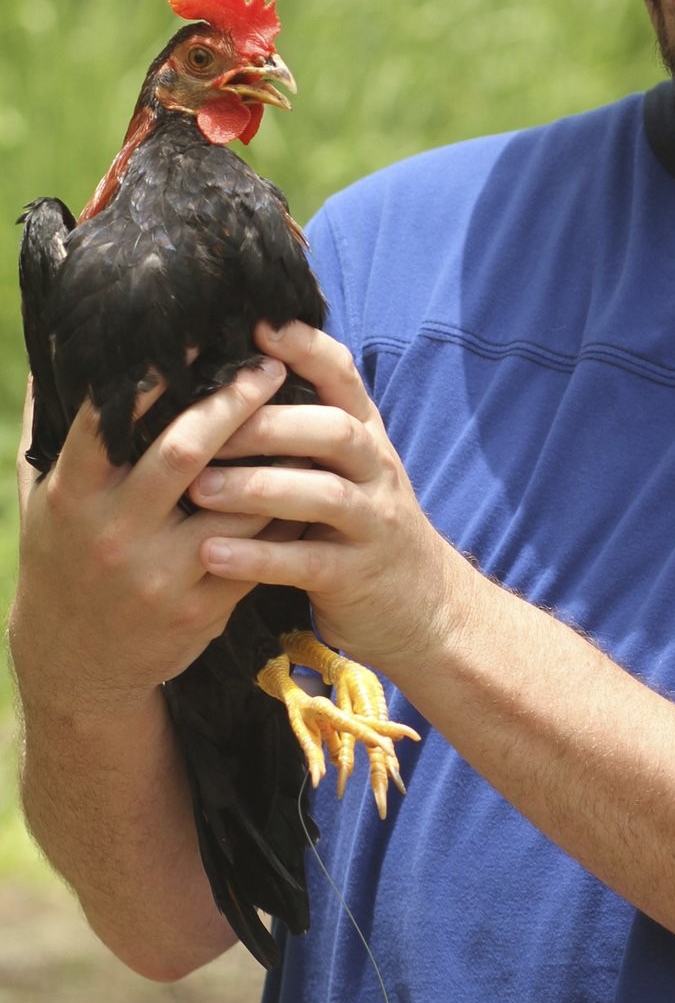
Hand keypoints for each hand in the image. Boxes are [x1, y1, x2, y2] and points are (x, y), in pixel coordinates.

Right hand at [10, 359, 290, 717]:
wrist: (75, 666)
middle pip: (183, 451)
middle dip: (232, 401)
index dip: (147, 376)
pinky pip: (258, 549)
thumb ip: (47, 432)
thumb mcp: (39, 501)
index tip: (192, 335)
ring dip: (273, 456)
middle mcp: (115, 533)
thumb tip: (54, 359)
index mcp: (74, 497)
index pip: (108, 423)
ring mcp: (160, 575)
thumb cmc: (62, 562)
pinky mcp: (201, 608)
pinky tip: (306, 480)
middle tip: (268, 368)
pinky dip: (284, 512)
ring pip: (235, 501)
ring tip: (304, 416)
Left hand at [188, 322, 469, 685]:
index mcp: (366, 439)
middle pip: (334, 430)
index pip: (343, 377)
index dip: (305, 348)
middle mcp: (376, 472)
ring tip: (200, 489)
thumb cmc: (361, 528)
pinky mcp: (358, 576)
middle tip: (206, 426)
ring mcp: (373, 524)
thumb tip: (232, 382)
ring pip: (324, 494)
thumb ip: (305, 431)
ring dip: (260, 488)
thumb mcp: (348, 471)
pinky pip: (309, 562)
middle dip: (271, 423)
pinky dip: (260, 556)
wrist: (424, 607)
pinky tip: (213, 553)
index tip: (257, 326)